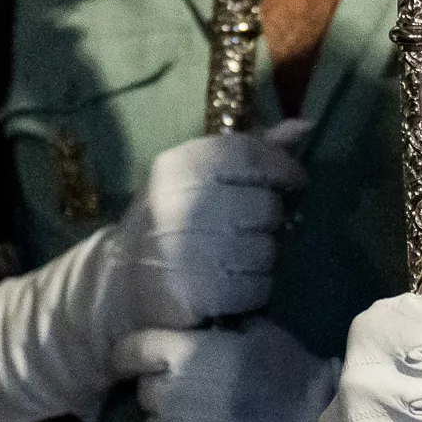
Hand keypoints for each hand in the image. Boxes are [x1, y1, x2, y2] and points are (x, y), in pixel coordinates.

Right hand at [0, 121, 303, 421]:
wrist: (117, 287)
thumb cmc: (171, 224)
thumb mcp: (200, 180)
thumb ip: (251, 152)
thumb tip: (304, 127)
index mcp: (177, 167)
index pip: (247, 153)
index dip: (280, 167)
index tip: (293, 182)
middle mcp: (176, 204)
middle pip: (264, 206)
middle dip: (267, 222)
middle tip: (247, 232)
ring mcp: (180, 251)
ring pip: (265, 250)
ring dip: (261, 260)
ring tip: (235, 262)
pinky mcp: (189, 294)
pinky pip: (254, 288)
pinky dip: (252, 292)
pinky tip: (231, 290)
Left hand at [116, 317, 338, 421]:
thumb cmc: (293, 379)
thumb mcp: (261, 335)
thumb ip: (223, 331)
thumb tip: (212, 328)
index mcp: (179, 356)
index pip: (131, 352)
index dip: (131, 357)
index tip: (135, 363)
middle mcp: (164, 398)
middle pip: (148, 394)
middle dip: (167, 395)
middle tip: (203, 401)